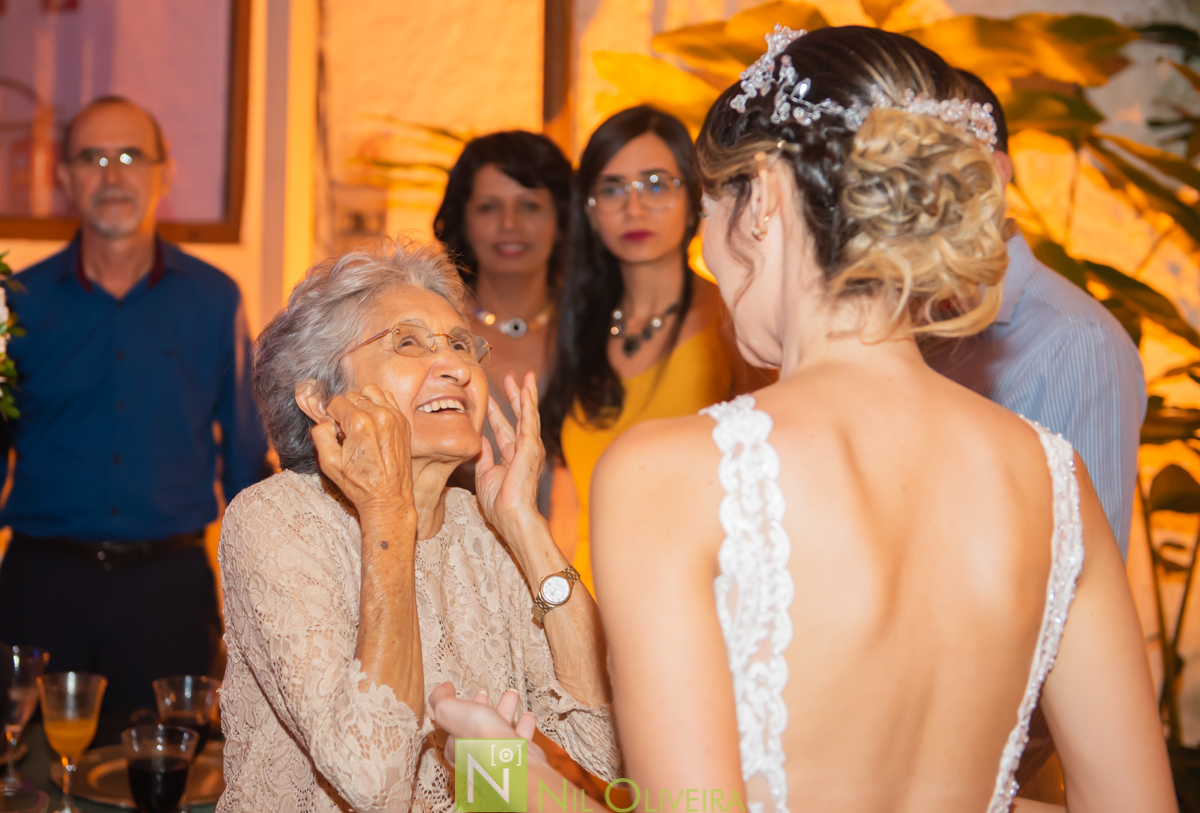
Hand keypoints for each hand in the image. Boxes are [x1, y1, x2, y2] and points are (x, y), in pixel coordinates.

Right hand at [310, 384, 414, 517]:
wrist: (388, 497)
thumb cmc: (359, 483)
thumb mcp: (328, 463)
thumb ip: (320, 434)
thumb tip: (325, 419)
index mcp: (359, 423)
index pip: (336, 402)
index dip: (329, 414)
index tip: (333, 429)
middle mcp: (379, 415)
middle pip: (352, 396)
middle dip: (344, 409)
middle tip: (345, 430)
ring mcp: (394, 417)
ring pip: (370, 392)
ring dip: (361, 402)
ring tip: (358, 422)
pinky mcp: (403, 421)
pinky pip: (387, 398)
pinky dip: (377, 404)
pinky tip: (373, 421)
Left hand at [428, 681, 543, 767]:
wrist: (513, 763)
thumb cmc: (480, 741)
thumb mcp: (449, 712)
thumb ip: (442, 699)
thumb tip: (442, 688)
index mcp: (457, 750)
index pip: (454, 728)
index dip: (461, 709)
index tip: (470, 696)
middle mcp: (476, 758)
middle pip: (478, 729)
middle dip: (483, 708)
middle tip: (487, 695)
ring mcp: (499, 760)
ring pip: (500, 731)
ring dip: (505, 712)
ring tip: (511, 696)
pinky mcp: (519, 761)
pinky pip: (520, 740)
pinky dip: (523, 726)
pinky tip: (527, 717)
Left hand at [475, 372, 544, 535]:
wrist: (511, 515)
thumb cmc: (500, 502)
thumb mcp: (485, 473)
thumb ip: (484, 454)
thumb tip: (478, 439)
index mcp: (512, 457)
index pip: (504, 429)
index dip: (498, 412)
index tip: (491, 398)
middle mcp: (523, 450)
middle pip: (519, 417)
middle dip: (515, 397)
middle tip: (511, 378)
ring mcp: (530, 448)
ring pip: (528, 415)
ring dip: (526, 395)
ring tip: (525, 378)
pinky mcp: (531, 447)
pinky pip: (529, 421)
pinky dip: (528, 404)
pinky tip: (526, 390)